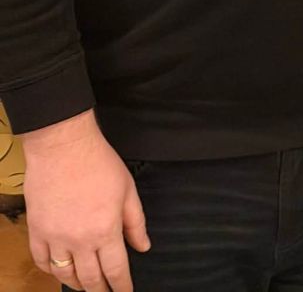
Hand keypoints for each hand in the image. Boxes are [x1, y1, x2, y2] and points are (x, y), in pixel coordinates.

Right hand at [22, 111, 149, 291]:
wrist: (64, 147)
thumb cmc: (98, 163)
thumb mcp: (128, 190)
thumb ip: (136, 222)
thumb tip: (143, 246)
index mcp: (106, 230)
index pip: (116, 270)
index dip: (122, 286)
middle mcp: (80, 241)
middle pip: (91, 278)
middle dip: (100, 290)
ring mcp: (55, 238)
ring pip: (65, 274)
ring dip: (77, 284)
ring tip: (85, 286)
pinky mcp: (37, 231)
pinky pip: (41, 261)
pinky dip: (50, 270)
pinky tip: (58, 270)